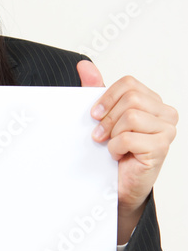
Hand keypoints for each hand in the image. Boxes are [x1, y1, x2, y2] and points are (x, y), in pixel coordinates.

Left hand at [77, 61, 177, 242]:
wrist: (118, 186)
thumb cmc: (115, 151)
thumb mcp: (103, 117)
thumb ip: (96, 89)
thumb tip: (84, 64)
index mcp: (154, 102)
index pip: (129, 84)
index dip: (107, 98)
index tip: (94, 115)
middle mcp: (166, 114)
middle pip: (130, 98)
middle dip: (108, 118)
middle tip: (101, 135)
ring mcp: (167, 131)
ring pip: (130, 116)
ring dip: (113, 134)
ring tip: (112, 146)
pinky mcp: (161, 148)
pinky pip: (129, 137)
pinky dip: (116, 148)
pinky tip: (119, 156)